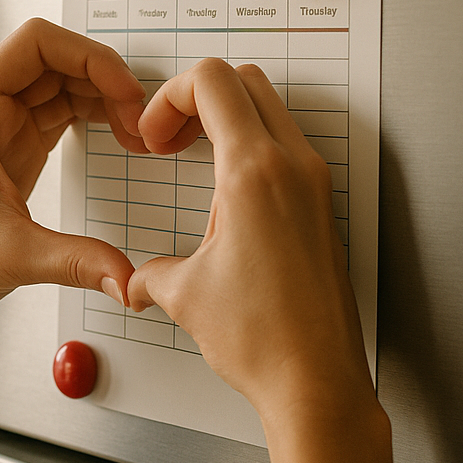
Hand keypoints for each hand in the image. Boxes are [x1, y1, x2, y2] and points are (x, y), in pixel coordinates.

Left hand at [0, 18, 146, 328]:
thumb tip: (127, 274)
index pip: (37, 43)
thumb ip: (77, 260)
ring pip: (63, 83)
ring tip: (134, 129)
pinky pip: (62, 109)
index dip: (89, 58)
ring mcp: (0, 122)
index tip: (124, 90)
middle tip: (138, 117)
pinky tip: (117, 135)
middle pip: (57, 59)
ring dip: (103, 98)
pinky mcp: (16, 145)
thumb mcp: (14, 256)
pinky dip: (94, 116)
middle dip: (104, 80)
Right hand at [124, 59, 370, 418]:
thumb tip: (141, 278)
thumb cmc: (266, 340)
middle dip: (197, 98)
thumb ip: (151, 272)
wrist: (315, 381)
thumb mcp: (186, 294)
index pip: (213, 81)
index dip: (169, 97)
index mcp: (255, 172)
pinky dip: (251, 152)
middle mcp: (294, 168)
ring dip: (227, 123)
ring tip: (196, 165)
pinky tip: (224, 200)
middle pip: (245, 82)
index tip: (155, 136)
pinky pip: (286, 151)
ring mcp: (315, 186)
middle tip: (170, 138)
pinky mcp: (321, 210)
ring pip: (271, 111)